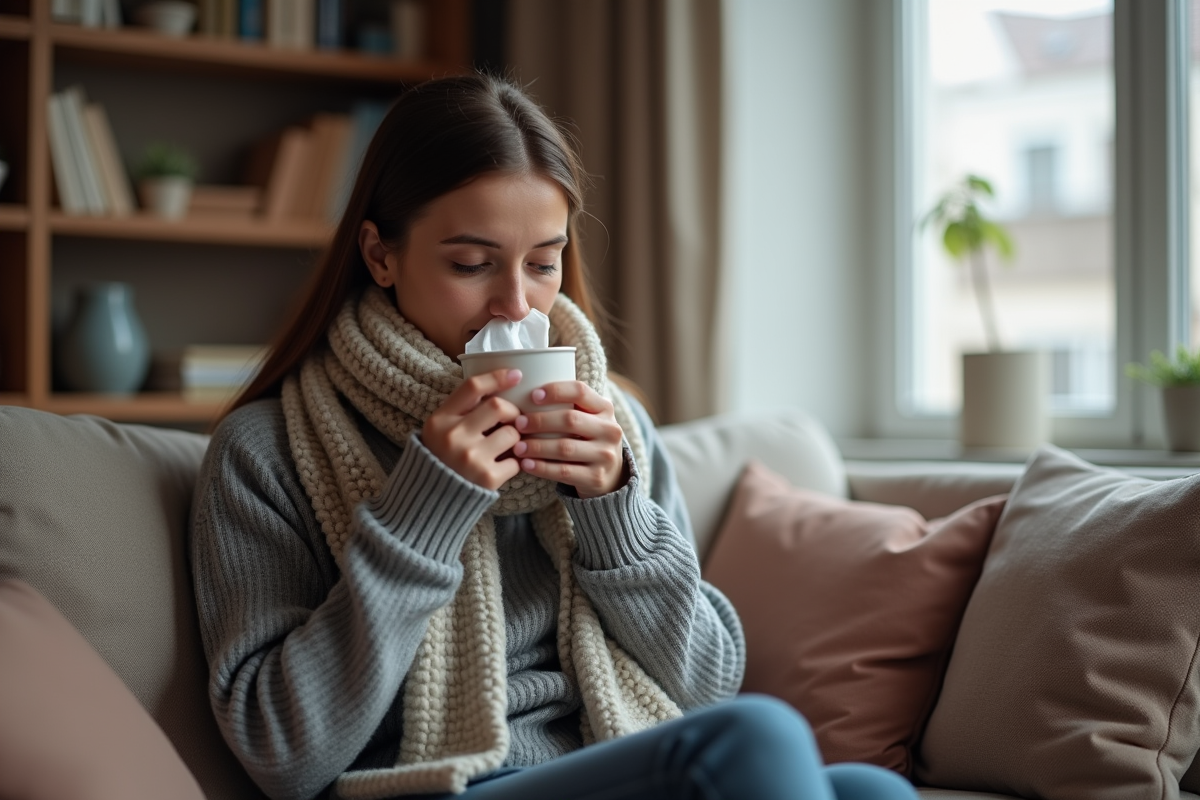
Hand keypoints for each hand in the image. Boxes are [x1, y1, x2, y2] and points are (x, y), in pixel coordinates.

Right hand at [421, 368, 522, 490]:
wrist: (431, 500)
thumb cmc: (442, 457)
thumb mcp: (440, 428)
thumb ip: (463, 409)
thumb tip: (503, 387)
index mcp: (441, 419)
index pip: (473, 387)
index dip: (498, 377)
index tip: (516, 375)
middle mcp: (454, 436)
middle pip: (498, 406)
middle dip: (512, 412)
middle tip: (511, 420)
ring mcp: (471, 458)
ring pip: (512, 433)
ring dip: (515, 438)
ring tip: (505, 446)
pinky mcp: (487, 478)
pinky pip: (517, 460)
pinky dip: (515, 461)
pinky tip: (503, 465)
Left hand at [511, 380, 627, 498]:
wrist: (612, 473)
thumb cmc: (588, 438)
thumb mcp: (588, 417)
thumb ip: (568, 405)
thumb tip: (522, 393)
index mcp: (605, 408)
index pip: (580, 391)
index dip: (556, 391)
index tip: (533, 395)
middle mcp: (610, 430)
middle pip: (570, 420)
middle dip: (540, 421)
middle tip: (518, 424)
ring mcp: (605, 455)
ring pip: (565, 448)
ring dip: (537, 446)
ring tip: (517, 447)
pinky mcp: (596, 478)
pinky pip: (564, 472)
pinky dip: (542, 468)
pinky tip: (526, 464)